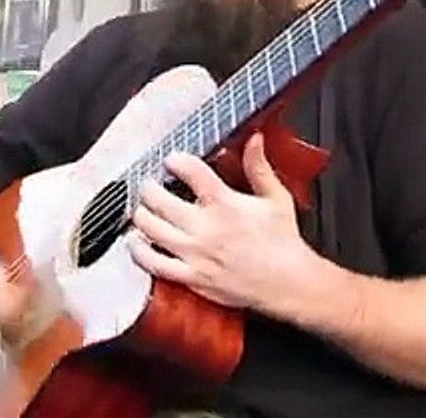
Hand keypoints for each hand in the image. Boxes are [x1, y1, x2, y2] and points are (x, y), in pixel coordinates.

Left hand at [127, 132, 318, 308]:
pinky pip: (154, 264)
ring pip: (151, 229)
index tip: (171, 160)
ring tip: (143, 208)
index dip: (175, 161)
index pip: (190, 171)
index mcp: (225, 204)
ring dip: (141, 214)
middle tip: (150, 184)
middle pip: (159, 199)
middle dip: (149, 187)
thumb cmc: (283, 242)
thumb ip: (259, 167)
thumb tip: (254, 140)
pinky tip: (136, 242)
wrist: (289, 283)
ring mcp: (196, 254)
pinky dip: (139, 252)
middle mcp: (206, 228)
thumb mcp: (276, 198)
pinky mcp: (192, 277)